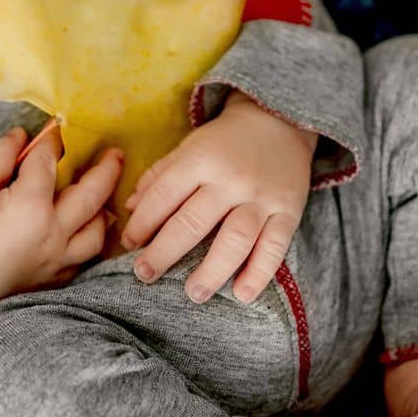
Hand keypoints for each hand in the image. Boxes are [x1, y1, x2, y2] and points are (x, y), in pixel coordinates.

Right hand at [0, 121, 122, 320]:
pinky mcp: (54, 278)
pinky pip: (85, 259)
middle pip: (90, 195)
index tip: (55, 129)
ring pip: (96, 233)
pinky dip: (91, 242)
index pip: (48, 165)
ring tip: (108, 198)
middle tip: (116, 154)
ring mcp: (57, 259)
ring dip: (105, 211)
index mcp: (31, 207)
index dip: (51, 143)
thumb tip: (22, 135)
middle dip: (106, 170)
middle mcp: (53, 233)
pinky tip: (88, 231)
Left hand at [118, 93, 315, 304]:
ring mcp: (262, 197)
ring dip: (213, 271)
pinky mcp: (289, 212)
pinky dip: (259, 273)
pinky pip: (275, 247)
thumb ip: (160, 175)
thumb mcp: (190, 146)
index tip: (128, 244)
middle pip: (194, 222)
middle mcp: (231, 179)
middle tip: (144, 275)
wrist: (280, 121)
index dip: (142, 222)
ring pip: (236, 239)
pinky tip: (242, 294)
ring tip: (193, 293)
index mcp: (201, 159)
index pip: (164, 196)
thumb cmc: (225, 140)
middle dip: (165, 252)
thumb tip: (131, 206)